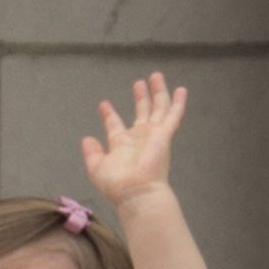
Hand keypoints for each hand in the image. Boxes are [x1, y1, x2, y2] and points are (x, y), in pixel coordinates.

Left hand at [81, 71, 186, 206]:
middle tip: (138, 83)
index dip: (110, 115)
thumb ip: (92, 152)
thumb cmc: (116, 184)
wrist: (135, 191)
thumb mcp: (96, 168)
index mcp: (122, 146)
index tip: (104, 104)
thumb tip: (87, 139)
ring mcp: (153, 135)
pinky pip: (173, 115)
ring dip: (158, 93)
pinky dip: (178, 102)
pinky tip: (181, 90)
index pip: (116, 126)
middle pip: (142, 113)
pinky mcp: (164, 135)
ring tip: (155, 76)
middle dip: (140, 98)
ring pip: (158, 109)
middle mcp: (139, 139)